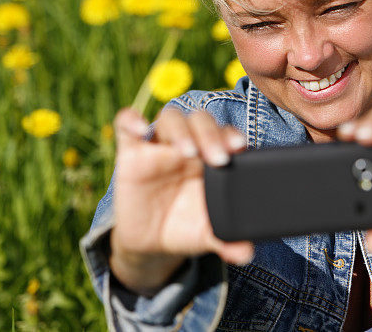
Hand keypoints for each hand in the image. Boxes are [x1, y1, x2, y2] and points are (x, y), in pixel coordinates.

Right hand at [109, 107, 254, 295]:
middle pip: (200, 121)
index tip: (240, 147)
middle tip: (218, 158)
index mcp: (212, 157)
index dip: (232, 135)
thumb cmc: (185, 226)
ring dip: (182, 131)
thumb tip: (246, 253)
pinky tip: (138, 127)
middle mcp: (189, 145)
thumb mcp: (206, 234)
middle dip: (211, 134)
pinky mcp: (131, 153)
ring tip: (188, 152)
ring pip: (171, 119)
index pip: (224, 133)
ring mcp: (160, 146)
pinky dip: (130, 120)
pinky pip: (126, 126)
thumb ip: (227, 240)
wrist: (151, 242)